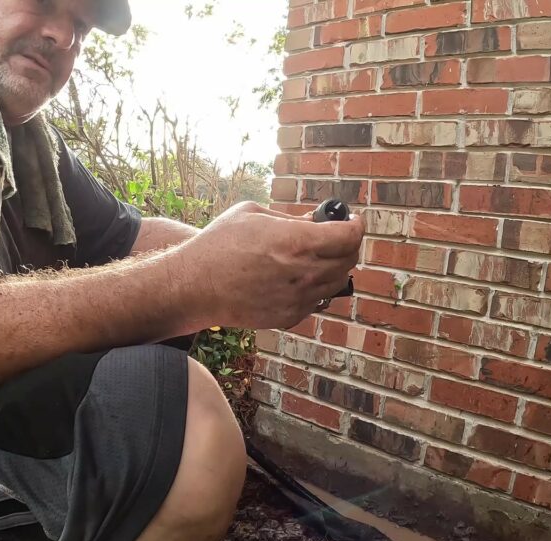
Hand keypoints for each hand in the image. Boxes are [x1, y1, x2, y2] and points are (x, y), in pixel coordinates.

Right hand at [176, 201, 363, 329]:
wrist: (194, 286)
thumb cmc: (219, 244)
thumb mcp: (254, 214)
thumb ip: (291, 218)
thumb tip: (316, 221)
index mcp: (297, 242)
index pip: (348, 236)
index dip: (356, 225)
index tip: (353, 220)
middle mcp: (303, 273)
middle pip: (348, 259)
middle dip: (348, 244)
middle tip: (338, 236)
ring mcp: (298, 299)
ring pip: (337, 283)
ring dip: (334, 266)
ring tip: (317, 255)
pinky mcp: (289, 317)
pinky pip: (317, 300)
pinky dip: (316, 286)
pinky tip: (297, 276)